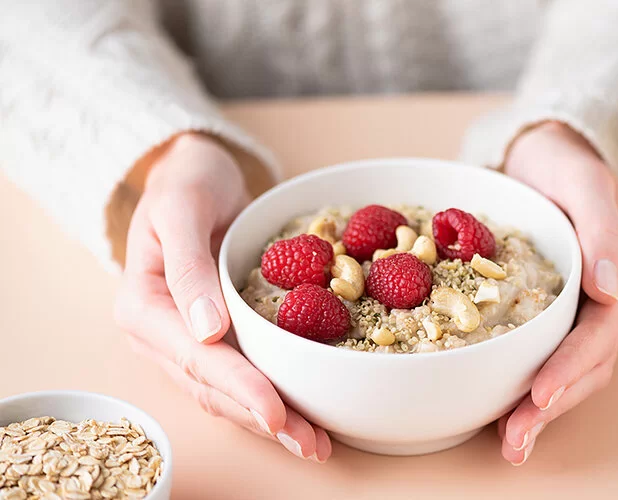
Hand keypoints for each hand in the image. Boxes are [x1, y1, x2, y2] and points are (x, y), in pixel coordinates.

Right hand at [114, 133, 330, 462]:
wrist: (193, 175)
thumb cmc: (186, 184)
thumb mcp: (181, 210)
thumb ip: (188, 269)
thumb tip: (207, 331)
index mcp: (143, 307)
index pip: (197, 357)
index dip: (239, 387)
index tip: (275, 412)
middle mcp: (160, 335)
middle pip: (213, 387)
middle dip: (263, 418)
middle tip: (310, 443)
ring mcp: (185, 340)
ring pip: (227, 392)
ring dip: (270, 419)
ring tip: (314, 442)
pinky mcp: (213, 336)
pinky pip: (241, 373)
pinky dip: (270, 394)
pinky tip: (302, 413)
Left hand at [499, 122, 617, 464]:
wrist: (544, 156)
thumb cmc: (566, 164)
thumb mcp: (585, 182)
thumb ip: (603, 228)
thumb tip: (610, 287)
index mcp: (617, 274)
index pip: (598, 334)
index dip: (569, 368)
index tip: (538, 396)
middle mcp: (602, 301)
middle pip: (585, 366)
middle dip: (551, 406)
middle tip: (515, 439)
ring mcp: (577, 310)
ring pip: (568, 371)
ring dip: (541, 410)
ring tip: (510, 442)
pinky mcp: (549, 312)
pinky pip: (542, 355)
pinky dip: (525, 385)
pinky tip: (500, 409)